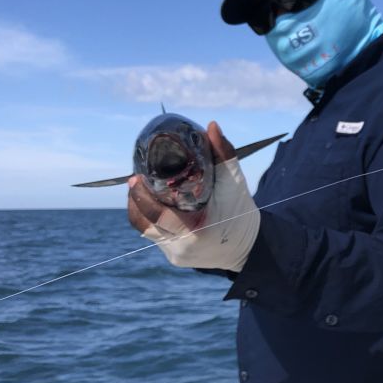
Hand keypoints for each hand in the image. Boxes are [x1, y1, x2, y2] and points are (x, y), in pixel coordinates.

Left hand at [128, 121, 258, 271]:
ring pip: (145, 229)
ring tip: (140, 188)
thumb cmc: (241, 213)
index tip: (136, 177)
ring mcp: (175, 254)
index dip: (141, 197)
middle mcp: (180, 246)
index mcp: (195, 231)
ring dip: (140, 208)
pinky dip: (151, 217)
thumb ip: (223, 154)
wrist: (248, 247)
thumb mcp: (234, 183)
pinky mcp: (173, 256)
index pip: (157, 216)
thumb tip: (211, 126)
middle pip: (144, 223)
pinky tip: (152, 202)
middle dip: (135, 199)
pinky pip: (154, 234)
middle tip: (135, 179)